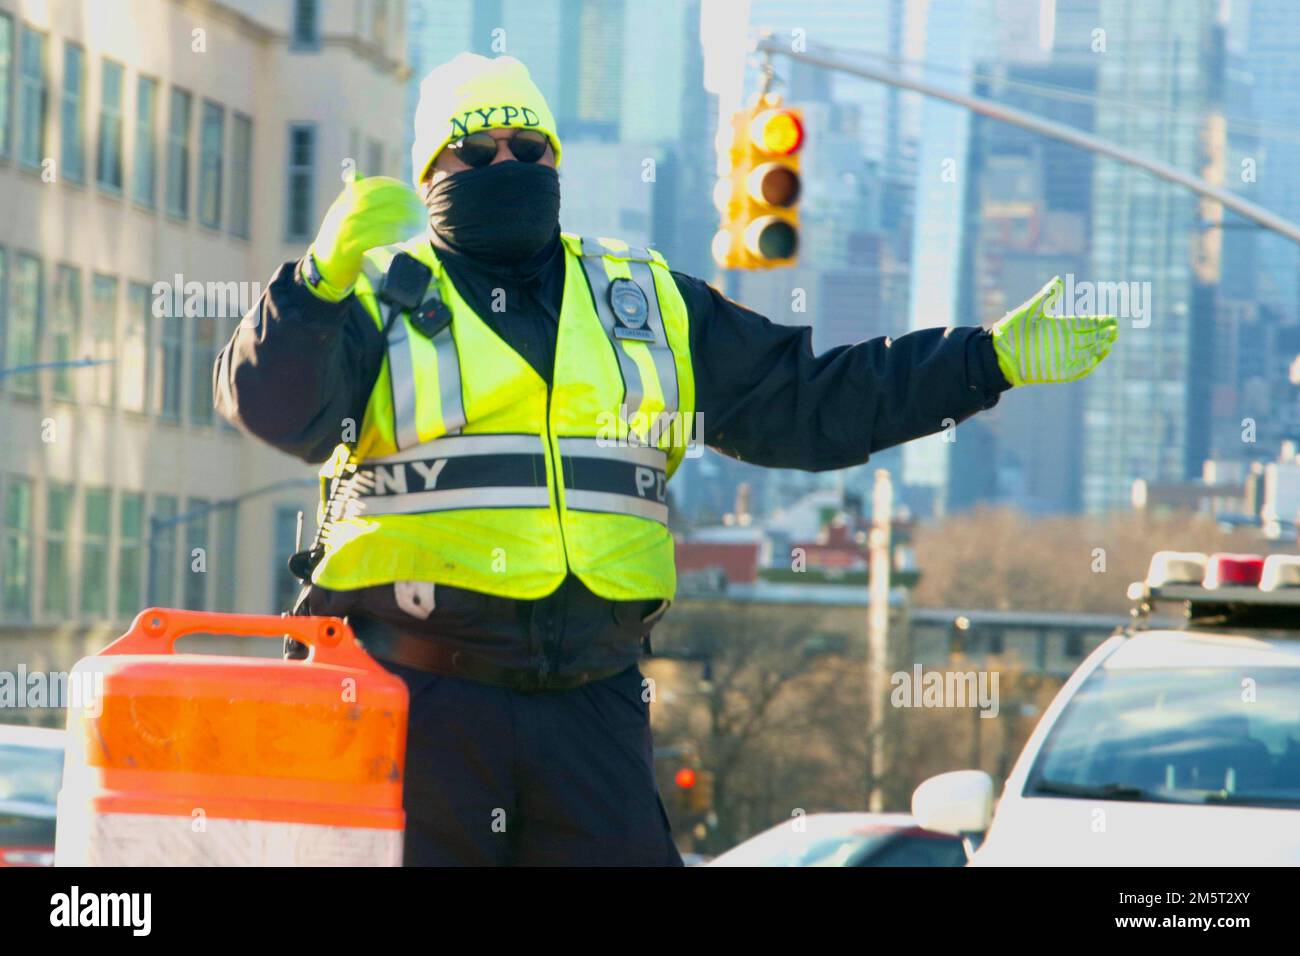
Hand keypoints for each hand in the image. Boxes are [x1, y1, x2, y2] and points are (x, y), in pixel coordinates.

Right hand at [307, 175, 426, 300]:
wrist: (324, 268)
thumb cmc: (338, 240)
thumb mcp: (342, 214)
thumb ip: (351, 196)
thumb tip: (357, 173)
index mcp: (343, 203)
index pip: (369, 188)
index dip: (390, 187)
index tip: (409, 189)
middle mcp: (343, 213)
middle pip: (374, 200)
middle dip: (398, 199)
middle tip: (417, 202)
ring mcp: (344, 230)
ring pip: (375, 218)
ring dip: (398, 216)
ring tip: (416, 218)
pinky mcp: (348, 248)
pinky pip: (372, 238)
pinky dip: (389, 234)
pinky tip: (403, 235)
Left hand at [991, 276, 1117, 386]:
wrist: (997, 354)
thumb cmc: (1011, 331)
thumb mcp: (1030, 311)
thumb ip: (1046, 297)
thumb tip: (1058, 280)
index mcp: (1060, 327)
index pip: (1085, 324)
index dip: (1099, 322)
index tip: (1112, 319)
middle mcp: (1063, 342)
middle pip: (1090, 338)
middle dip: (1103, 335)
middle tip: (1114, 330)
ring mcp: (1060, 357)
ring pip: (1086, 354)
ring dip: (1098, 349)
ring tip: (1109, 343)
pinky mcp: (1055, 372)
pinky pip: (1074, 371)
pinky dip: (1085, 366)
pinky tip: (1094, 359)